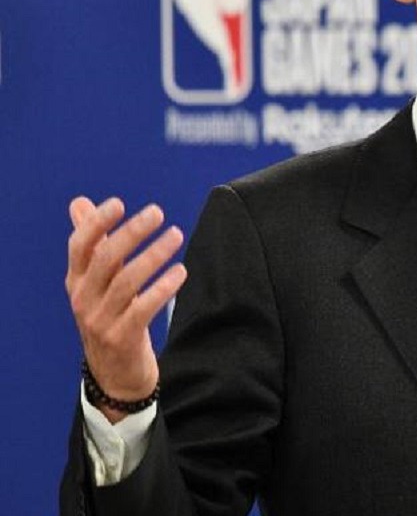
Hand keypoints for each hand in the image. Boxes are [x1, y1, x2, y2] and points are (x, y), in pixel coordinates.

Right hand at [64, 197, 186, 422]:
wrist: (114, 372)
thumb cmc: (109, 316)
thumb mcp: (96, 281)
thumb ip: (93, 243)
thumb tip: (80, 203)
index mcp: (76, 281)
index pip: (79, 247)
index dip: (95, 223)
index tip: (118, 203)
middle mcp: (83, 299)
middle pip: (104, 259)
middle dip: (131, 233)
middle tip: (157, 213)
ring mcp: (100, 320)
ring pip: (126, 281)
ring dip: (154, 255)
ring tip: (176, 235)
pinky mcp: (122, 337)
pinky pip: (143, 308)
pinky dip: (163, 287)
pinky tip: (180, 271)